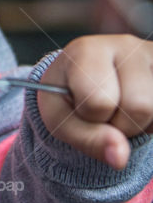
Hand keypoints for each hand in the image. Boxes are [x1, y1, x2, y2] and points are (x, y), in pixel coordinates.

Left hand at [38, 35, 152, 170]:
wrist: (83, 79)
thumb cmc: (68, 97)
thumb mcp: (60, 119)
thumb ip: (88, 139)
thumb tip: (120, 158)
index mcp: (87, 50)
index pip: (99, 100)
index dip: (90, 117)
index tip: (81, 105)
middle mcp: (125, 44)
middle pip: (138, 105)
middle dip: (120, 125)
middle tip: (105, 113)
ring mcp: (151, 54)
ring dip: (139, 124)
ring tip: (121, 110)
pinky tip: (139, 109)